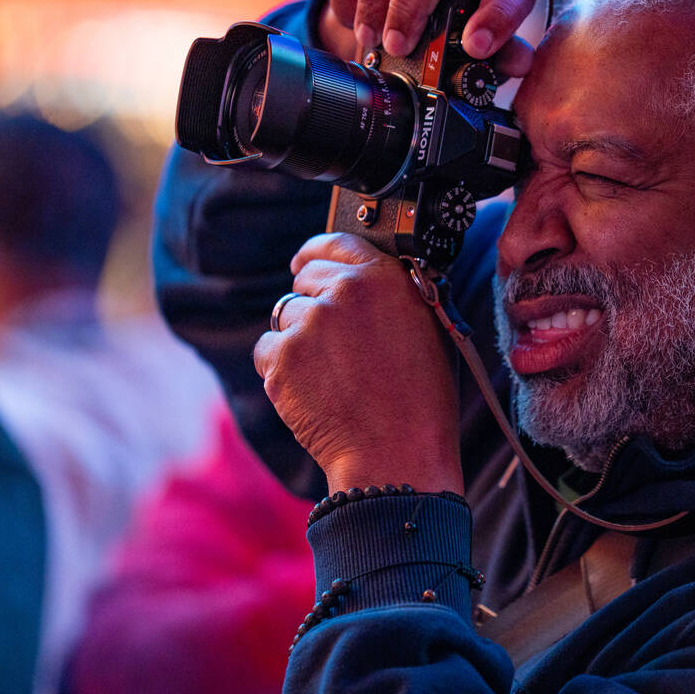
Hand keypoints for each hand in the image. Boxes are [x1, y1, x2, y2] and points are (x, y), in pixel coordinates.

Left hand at [253, 233, 462, 494]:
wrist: (397, 452)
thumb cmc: (422, 398)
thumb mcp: (427, 327)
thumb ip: (392, 293)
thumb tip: (361, 279)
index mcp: (385, 277)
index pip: (336, 242)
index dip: (316, 254)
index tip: (304, 263)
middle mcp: (344, 291)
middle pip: (305, 280)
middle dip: (312, 305)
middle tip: (332, 343)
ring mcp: (309, 323)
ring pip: (284, 316)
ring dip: (297, 339)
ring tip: (330, 375)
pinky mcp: (281, 358)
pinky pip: (267, 350)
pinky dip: (281, 370)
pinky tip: (313, 392)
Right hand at [320, 0, 535, 75]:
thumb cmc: (456, 13)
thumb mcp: (481, 37)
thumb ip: (500, 53)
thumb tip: (519, 64)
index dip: (496, 18)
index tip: (476, 48)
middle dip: (410, 4)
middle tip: (397, 46)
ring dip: (374, 0)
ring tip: (369, 38)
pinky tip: (352, 19)